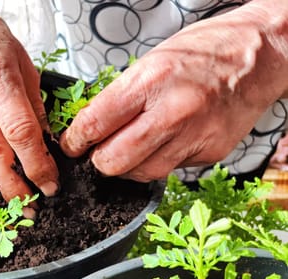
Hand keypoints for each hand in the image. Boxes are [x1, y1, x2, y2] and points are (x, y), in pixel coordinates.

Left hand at [60, 0, 287, 181]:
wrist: (258, 56)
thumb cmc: (202, 54)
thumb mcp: (150, 62)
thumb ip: (119, 98)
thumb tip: (90, 128)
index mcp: (151, 81)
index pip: (95, 124)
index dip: (75, 141)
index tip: (71, 145)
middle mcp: (173, 111)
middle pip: (113, 161)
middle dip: (98, 161)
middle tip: (97, 152)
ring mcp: (194, 135)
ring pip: (140, 174)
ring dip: (127, 167)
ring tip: (130, 148)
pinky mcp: (210, 152)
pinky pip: (170, 170)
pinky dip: (159, 161)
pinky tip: (164, 143)